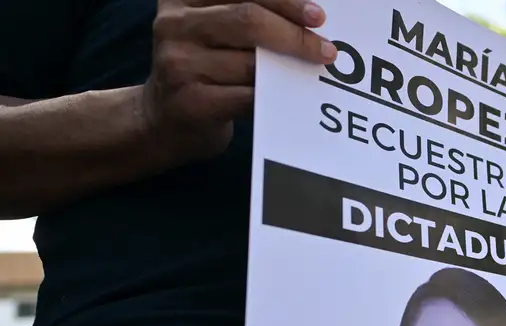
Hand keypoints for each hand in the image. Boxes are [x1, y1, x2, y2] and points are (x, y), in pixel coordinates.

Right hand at [144, 0, 337, 158]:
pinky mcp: (190, 102)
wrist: (164, 119)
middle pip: (249, 19)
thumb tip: (309, 16)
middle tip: (326, 50)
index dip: (285, 1)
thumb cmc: (204, 67)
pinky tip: (290, 96)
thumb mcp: (215, 29)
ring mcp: (177, 63)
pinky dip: (275, 97)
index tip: (318, 16)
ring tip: (312, 73)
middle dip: (295, 35)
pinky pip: (248, 96)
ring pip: (251, 62)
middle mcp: (174, 24)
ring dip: (289, 69)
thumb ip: (249, 14)